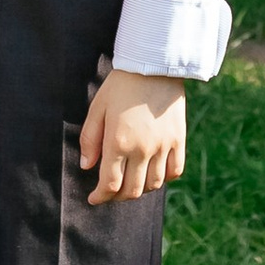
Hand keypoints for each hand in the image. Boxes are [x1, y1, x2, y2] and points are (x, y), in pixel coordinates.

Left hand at [77, 65, 187, 204]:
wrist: (154, 66)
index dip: (100, 197)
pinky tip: (153, 174)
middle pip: (131, 190)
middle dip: (117, 197)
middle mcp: (142, 149)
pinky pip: (175, 171)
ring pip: (153, 184)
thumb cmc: (121, 85)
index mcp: (118, 143)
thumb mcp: (98, 109)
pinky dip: (164, 179)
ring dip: (140, 190)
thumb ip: (90, 139)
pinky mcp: (178, 140)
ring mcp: (163, 146)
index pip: (109, 184)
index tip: (93, 199)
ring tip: (130, 183)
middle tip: (110, 193)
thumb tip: (86, 166)